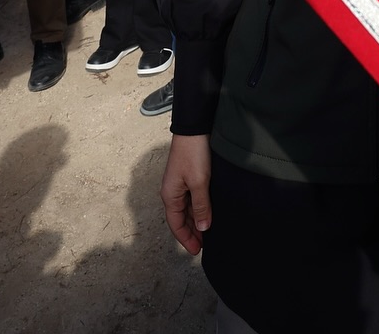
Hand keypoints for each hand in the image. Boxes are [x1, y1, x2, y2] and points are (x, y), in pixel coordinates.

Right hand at [161, 134, 211, 255]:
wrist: (195, 127)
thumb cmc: (194, 154)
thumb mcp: (199, 182)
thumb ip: (201, 205)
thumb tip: (203, 227)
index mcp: (170, 195)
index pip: (176, 224)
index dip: (186, 238)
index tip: (197, 251)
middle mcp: (172, 192)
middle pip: (180, 218)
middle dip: (192, 232)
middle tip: (205, 246)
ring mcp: (180, 184)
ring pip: (186, 209)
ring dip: (195, 221)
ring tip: (208, 233)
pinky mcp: (188, 176)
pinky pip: (191, 199)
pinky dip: (198, 209)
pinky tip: (207, 212)